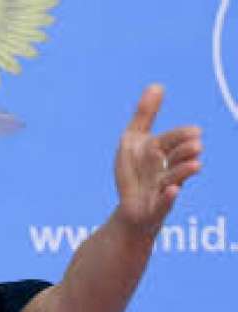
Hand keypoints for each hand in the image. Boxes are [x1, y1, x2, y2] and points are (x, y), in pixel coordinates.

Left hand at [114, 84, 202, 236]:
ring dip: (183, 172)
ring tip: (195, 165)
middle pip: (176, 159)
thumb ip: (145, 115)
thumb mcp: (132, 141)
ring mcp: (161, 190)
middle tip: (195, 145)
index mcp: (161, 154)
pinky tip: (172, 191)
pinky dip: (168, 198)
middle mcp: (165, 170)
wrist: (131, 209)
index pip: (170, 141)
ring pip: (173, 180)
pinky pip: (163, 204)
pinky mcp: (155, 209)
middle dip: (184, 152)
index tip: (195, 132)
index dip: (180, 136)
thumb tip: (157, 85)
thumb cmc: (135, 173)